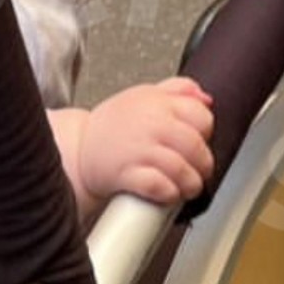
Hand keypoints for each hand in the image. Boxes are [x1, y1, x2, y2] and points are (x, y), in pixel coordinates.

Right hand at [56, 78, 214, 212]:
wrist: (77, 148)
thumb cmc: (111, 127)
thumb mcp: (143, 95)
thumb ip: (176, 90)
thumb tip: (205, 98)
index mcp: (156, 101)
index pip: (200, 115)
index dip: (206, 132)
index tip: (201, 141)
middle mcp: (150, 123)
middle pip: (195, 145)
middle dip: (203, 164)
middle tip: (199, 171)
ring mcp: (138, 149)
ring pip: (181, 168)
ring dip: (190, 184)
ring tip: (187, 187)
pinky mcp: (126, 174)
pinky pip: (159, 186)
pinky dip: (169, 193)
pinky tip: (168, 193)